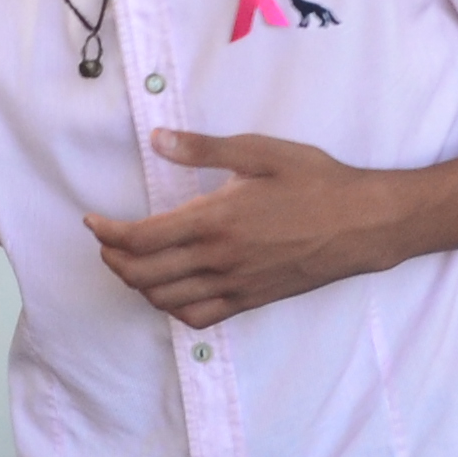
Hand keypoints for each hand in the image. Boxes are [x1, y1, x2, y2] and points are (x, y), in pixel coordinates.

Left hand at [87, 131, 397, 329]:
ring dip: (138, 284)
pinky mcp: (251, 300)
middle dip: (114, 260)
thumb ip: (203, 149)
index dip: (107, 234)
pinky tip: (170, 289)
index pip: (140, 239)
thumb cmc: (316, 181)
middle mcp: (220, 259)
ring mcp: (235, 285)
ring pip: (165, 300)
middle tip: (107, 242)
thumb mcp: (260, 152)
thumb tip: (157, 139)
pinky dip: (172, 307)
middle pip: (142, 276)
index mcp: (216, 220)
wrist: (363, 223)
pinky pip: (198, 317)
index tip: (94, 221)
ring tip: (132, 262)